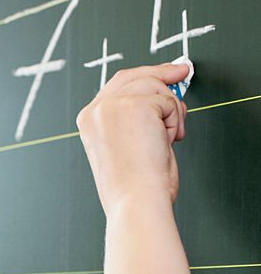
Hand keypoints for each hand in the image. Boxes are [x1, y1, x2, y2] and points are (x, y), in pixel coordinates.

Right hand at [75, 62, 188, 214]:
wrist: (136, 201)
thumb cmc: (135, 186)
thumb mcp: (129, 144)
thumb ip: (138, 117)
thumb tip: (166, 92)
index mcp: (90, 120)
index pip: (118, 85)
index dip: (145, 76)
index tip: (168, 74)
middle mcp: (96, 110)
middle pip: (135, 76)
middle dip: (162, 75)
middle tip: (183, 73)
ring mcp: (113, 105)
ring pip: (155, 86)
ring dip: (171, 112)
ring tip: (167, 140)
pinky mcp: (135, 105)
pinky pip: (168, 101)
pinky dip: (175, 122)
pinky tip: (166, 142)